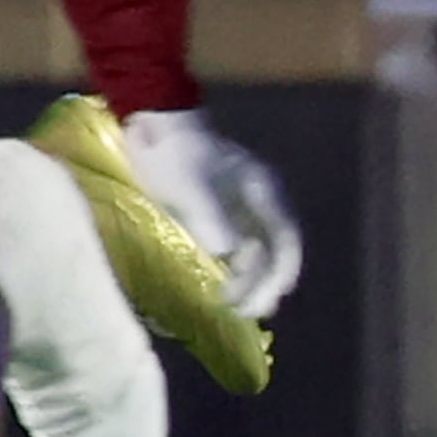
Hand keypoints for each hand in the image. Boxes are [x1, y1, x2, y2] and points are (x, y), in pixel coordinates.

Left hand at [124, 107, 303, 319]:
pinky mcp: (215, 217)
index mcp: (262, 192)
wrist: (150, 125)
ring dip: (248, 282)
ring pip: (254, 256)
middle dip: (264, 284)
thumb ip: (209, 217)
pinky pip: (232, 251)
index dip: (282, 272)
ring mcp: (237, 210)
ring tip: (233, 307)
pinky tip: (217, 288)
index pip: (286, 240)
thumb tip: (228, 254)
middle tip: (245, 311)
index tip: (269, 297)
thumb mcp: (189, 184)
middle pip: (272, 253)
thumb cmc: (173, 151)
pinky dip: (229, 272)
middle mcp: (256, 205)